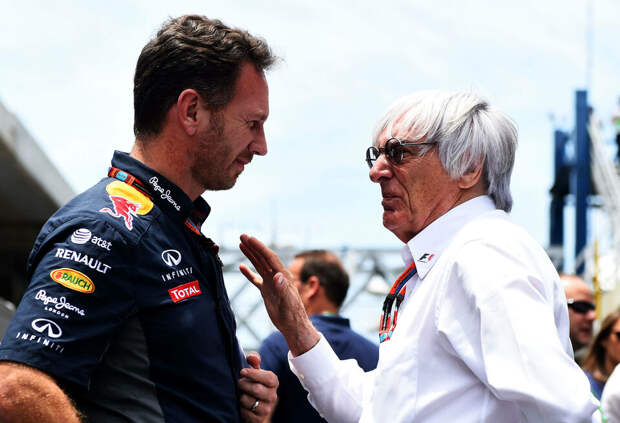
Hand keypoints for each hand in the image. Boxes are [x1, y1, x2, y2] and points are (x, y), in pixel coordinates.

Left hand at [238, 352, 277, 422]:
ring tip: (241, 394)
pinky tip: (241, 405)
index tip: (242, 371)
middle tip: (239, 383)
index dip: (255, 374)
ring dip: (241, 397)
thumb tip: (251, 357)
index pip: (269, 378)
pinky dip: (240, 408)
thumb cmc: (253, 384)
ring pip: (250, 401)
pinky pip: (246, 413)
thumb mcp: (254, 372)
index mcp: (273, 383)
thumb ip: (254, 361)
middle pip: (257, 389)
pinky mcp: (258, 419)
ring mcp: (266, 409)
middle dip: (244, 385)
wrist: (252, 407)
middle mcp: (273, 396)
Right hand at [239, 234, 319, 354]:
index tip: (250, 239)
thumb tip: (278, 275)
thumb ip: (283, 288)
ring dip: (251, 254)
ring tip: (241, 244)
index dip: (260, 247)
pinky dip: (248, 273)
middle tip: (242, 236)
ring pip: (259, 265)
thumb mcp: (288, 301)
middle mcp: (277, 276)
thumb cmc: (292, 314)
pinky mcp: (267, 291)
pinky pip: (256, 278)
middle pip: (263, 257)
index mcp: (283, 275)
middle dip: (253, 246)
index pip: (269, 257)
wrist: (292, 325)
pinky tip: (241, 267)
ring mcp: (271, 283)